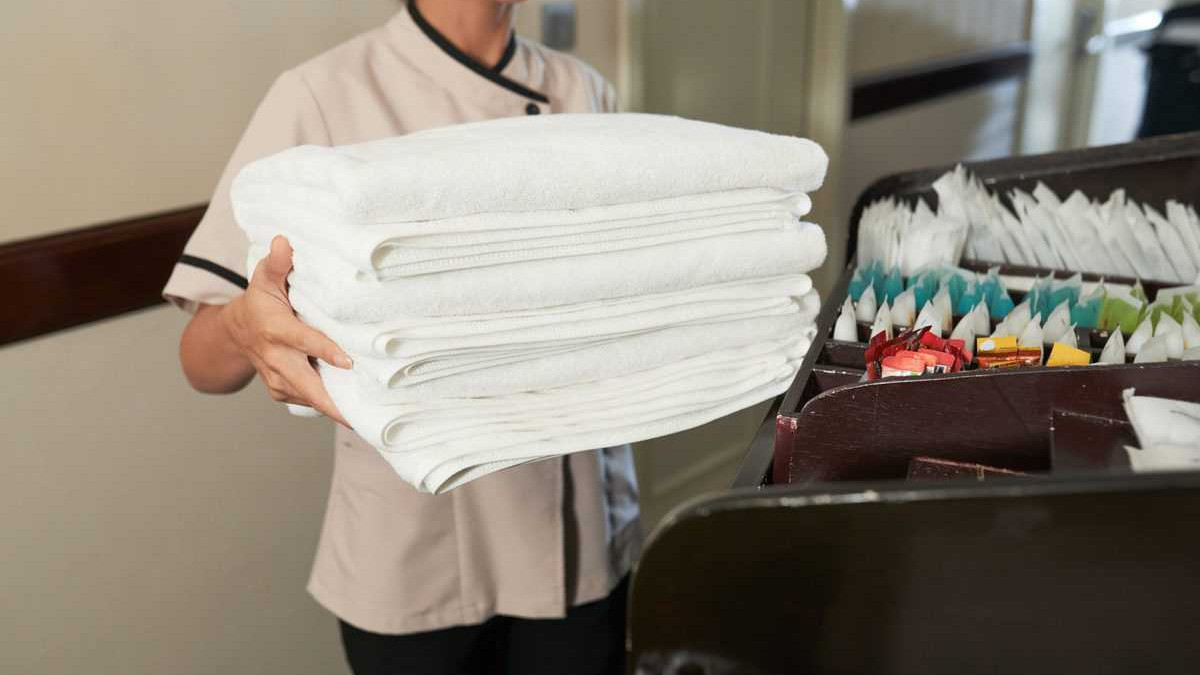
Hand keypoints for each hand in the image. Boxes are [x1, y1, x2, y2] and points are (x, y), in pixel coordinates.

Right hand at [220, 236, 351, 426]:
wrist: (237, 332)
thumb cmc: (259, 302)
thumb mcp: (264, 279)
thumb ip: (277, 263)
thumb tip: (283, 241)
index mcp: (275, 330)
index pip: (303, 341)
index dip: (325, 352)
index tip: (348, 362)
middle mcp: (276, 359)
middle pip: (308, 386)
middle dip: (335, 403)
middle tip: (365, 413)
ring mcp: (278, 380)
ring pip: (312, 398)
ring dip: (339, 407)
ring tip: (373, 412)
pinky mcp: (283, 393)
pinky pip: (311, 402)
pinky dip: (332, 406)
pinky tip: (358, 407)